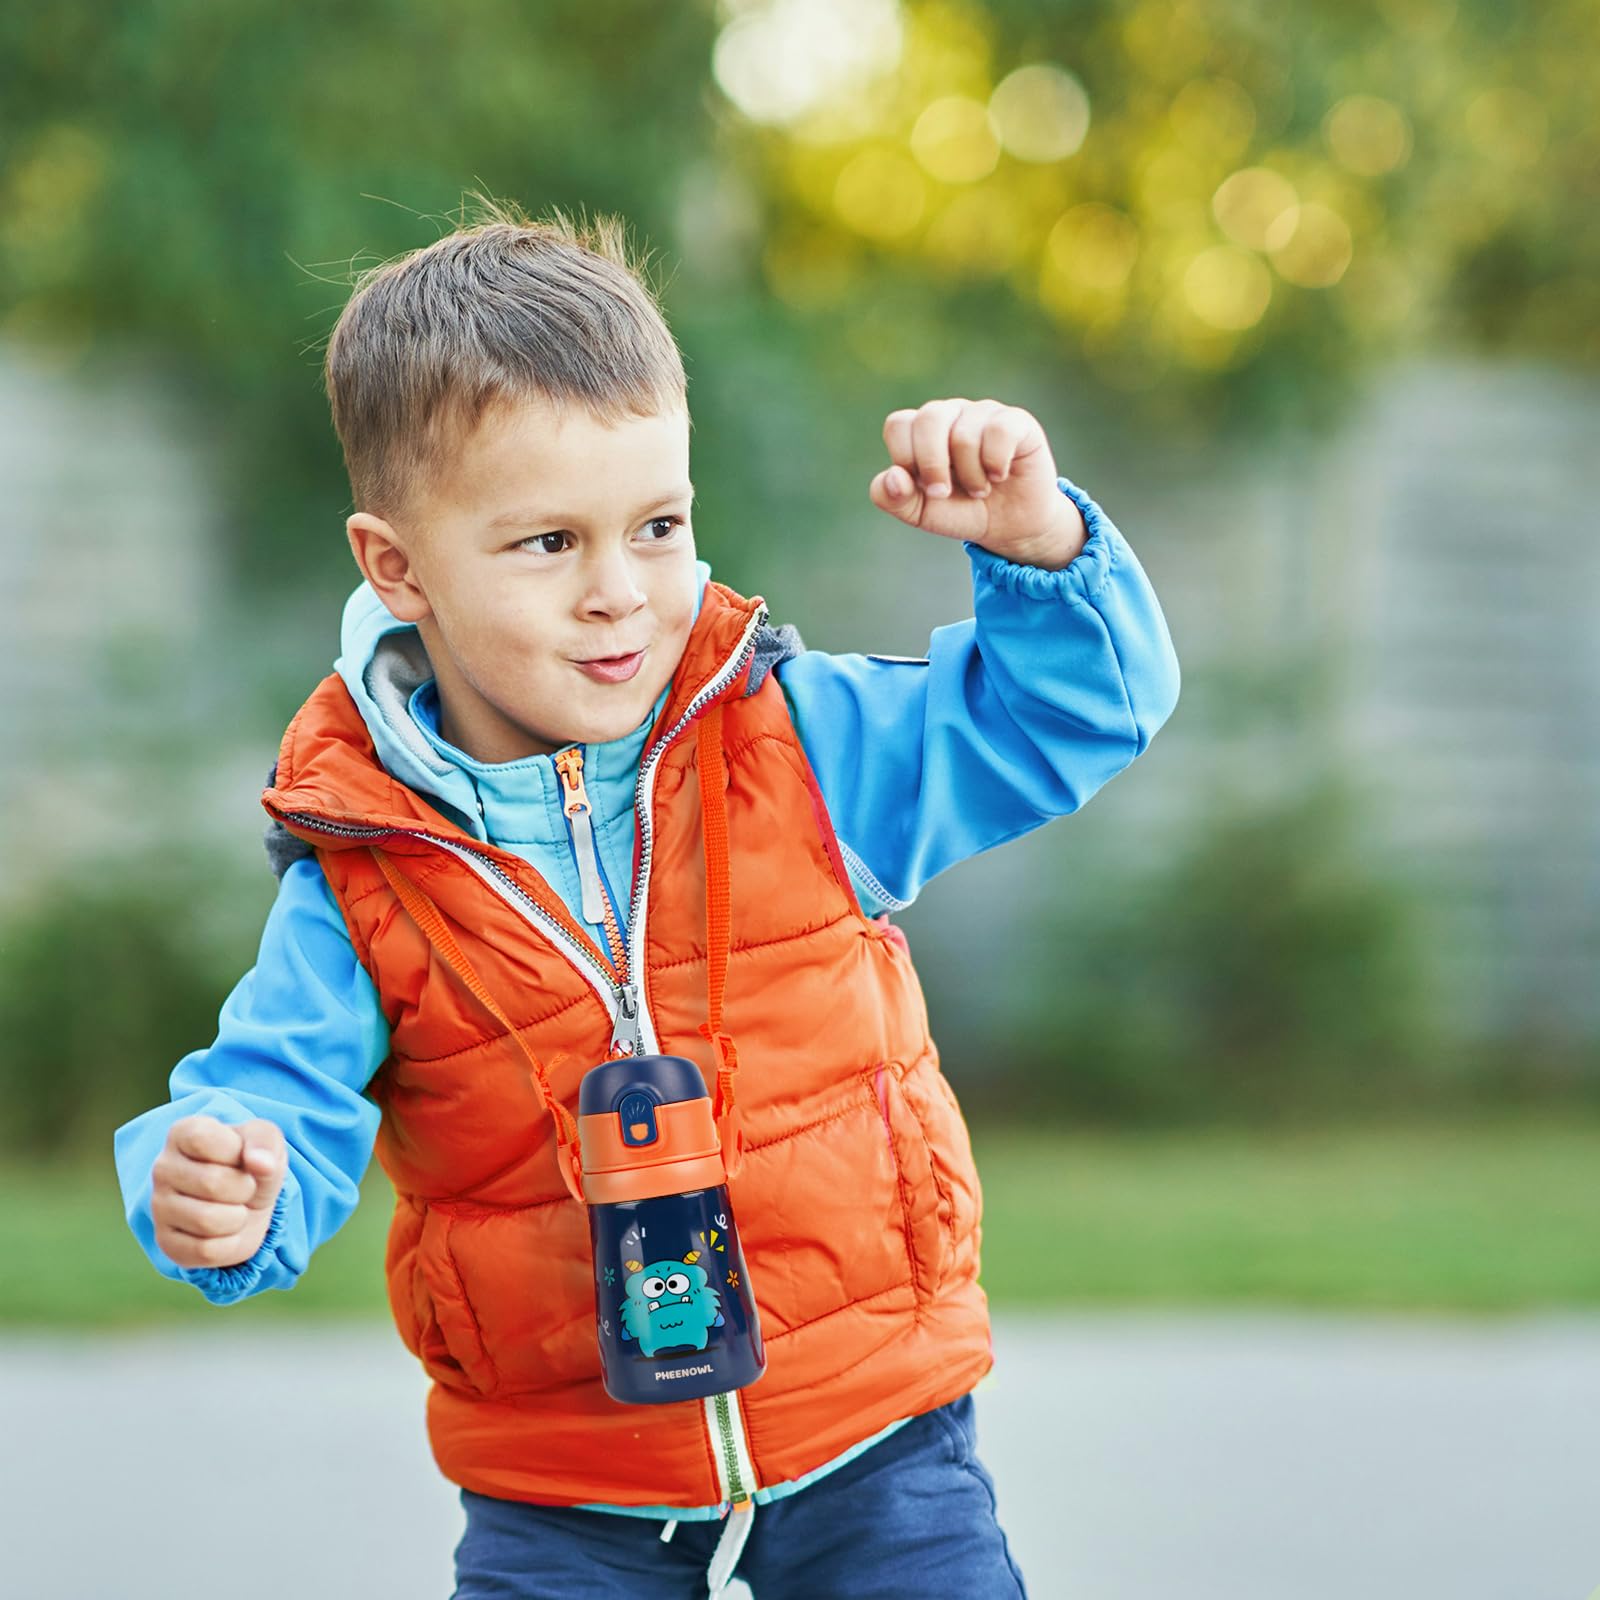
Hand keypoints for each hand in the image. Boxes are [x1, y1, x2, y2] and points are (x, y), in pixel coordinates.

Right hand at [150, 1115, 286, 1269]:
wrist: (249, 1199)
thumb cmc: (252, 1162)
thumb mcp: (266, 1140)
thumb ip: (264, 1143)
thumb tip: (262, 1164)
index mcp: (182, 1133)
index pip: (203, 1140)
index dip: (235, 1151)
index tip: (241, 1155)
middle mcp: (162, 1168)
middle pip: (212, 1183)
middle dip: (245, 1188)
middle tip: (244, 1186)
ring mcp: (159, 1207)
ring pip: (208, 1221)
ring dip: (238, 1217)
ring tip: (235, 1207)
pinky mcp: (166, 1242)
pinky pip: (206, 1251)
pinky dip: (230, 1244)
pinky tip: (226, 1230)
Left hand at [869, 398, 1086, 568]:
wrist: (1010, 527)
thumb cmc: (962, 512)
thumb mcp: (921, 513)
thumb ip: (893, 498)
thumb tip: (893, 476)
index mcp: (921, 431)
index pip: (899, 424)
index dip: (905, 457)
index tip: (922, 487)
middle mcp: (951, 414)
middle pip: (929, 418)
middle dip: (932, 464)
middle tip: (944, 493)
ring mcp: (984, 413)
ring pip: (964, 434)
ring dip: (970, 475)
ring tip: (979, 490)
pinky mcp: (1017, 421)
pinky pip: (999, 431)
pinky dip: (995, 463)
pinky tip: (999, 476)